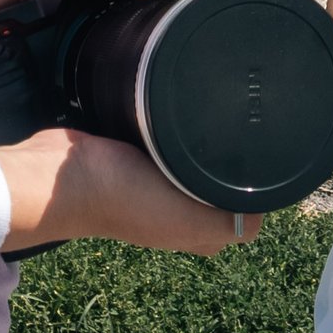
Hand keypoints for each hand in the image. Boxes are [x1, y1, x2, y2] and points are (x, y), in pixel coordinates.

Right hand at [0, 123, 259, 256]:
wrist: (61, 176)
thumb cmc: (126, 200)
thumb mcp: (188, 220)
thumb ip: (230, 222)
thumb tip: (264, 214)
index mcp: (195, 230)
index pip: (244, 210)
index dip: (258, 185)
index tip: (271, 149)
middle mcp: (178, 208)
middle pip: (222, 179)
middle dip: (236, 154)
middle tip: (248, 119)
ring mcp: (155, 180)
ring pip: (197, 156)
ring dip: (206, 136)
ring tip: (224, 106)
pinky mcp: (134, 152)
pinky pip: (168, 138)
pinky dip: (178, 124)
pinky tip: (188, 102)